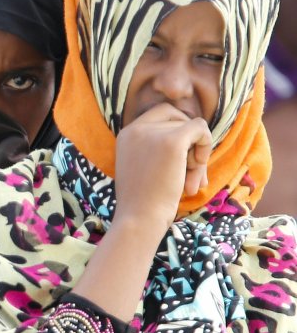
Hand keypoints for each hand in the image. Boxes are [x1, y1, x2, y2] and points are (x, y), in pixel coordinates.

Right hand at [114, 103, 211, 231]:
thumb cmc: (144, 202)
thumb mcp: (145, 168)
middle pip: (177, 119)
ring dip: (198, 155)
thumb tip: (196, 133)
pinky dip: (206, 146)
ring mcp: (153, 133)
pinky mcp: (172, 141)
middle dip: (190, 143)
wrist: (139, 219)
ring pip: (191, 127)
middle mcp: (136, 129)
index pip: (161, 113)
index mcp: (126, 134)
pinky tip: (198, 172)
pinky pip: (200, 128)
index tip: (180, 157)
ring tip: (190, 183)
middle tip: (191, 172)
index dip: (178, 129)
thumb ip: (158, 148)